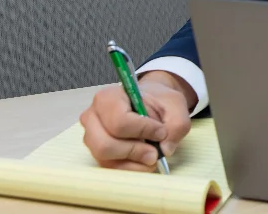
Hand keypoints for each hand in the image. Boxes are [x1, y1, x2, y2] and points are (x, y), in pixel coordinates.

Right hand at [80, 71, 195, 170]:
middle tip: (155, 152)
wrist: (150, 104)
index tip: (161, 132)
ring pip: (105, 159)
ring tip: (151, 156)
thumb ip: (176, 125)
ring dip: (132, 162)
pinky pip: (109, 168)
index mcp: (108, 98)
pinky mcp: (97, 154)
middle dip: (134, 152)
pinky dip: (130, 168)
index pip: (119, 121)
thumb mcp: (175, 105)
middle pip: (105, 145)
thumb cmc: (159, 101)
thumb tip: (164, 150)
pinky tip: (144, 162)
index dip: (143, 131)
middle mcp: (93, 117)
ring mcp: (91, 137)